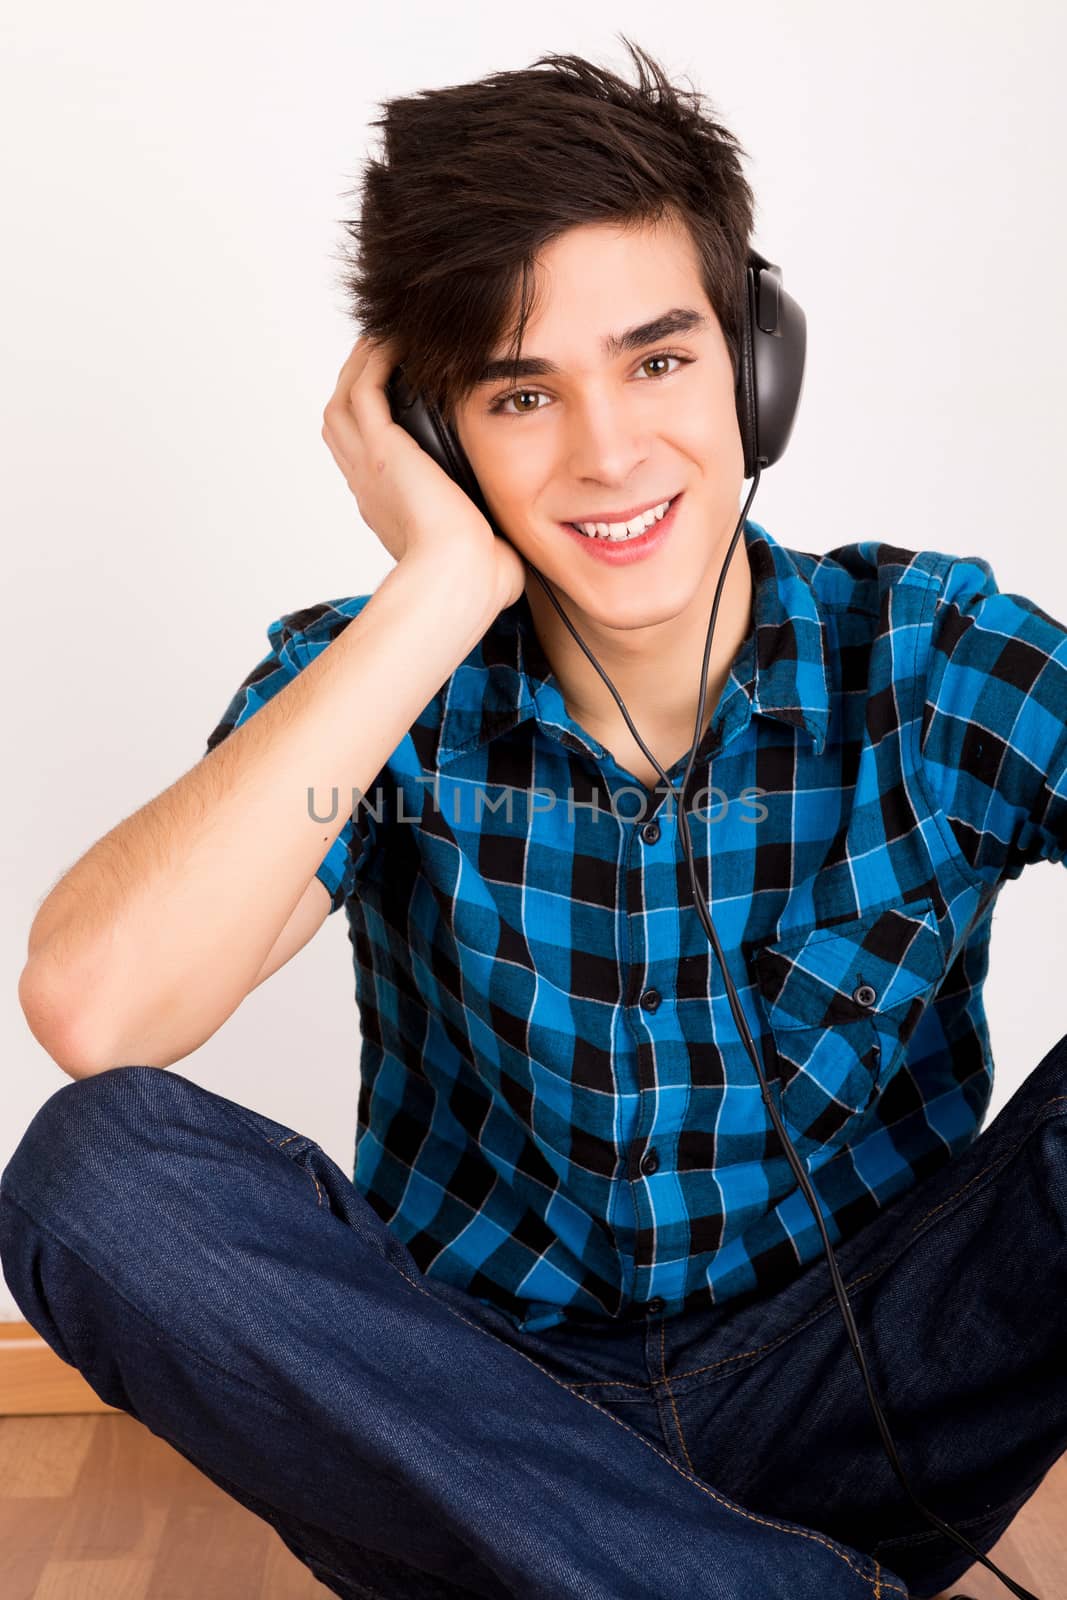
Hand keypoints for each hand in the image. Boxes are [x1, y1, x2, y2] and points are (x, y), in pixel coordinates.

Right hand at [321, 335, 526, 612]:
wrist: (459, 580)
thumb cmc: (476, 582)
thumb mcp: (483, 552)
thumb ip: (494, 538)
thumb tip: (516, 542)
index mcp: (390, 510)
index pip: (368, 457)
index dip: (377, 425)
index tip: (399, 402)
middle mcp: (370, 486)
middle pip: (344, 421)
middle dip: (360, 382)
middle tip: (384, 353)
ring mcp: (369, 466)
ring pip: (345, 399)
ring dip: (362, 365)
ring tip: (386, 337)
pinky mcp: (381, 448)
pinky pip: (364, 388)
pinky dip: (374, 360)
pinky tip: (396, 340)